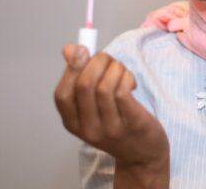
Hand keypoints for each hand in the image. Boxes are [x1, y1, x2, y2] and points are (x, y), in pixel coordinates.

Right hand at [54, 44, 169, 187]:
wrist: (142, 156)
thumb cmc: (116, 123)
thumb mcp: (92, 106)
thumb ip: (80, 77)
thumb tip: (70, 49)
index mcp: (73, 123)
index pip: (62, 95)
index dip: (70, 69)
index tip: (82, 51)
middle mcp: (89, 128)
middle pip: (85, 85)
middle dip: (97, 61)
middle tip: (107, 59)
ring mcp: (111, 128)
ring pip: (105, 86)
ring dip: (115, 68)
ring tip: (121, 70)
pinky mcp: (132, 124)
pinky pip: (123, 91)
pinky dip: (126, 77)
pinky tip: (130, 81)